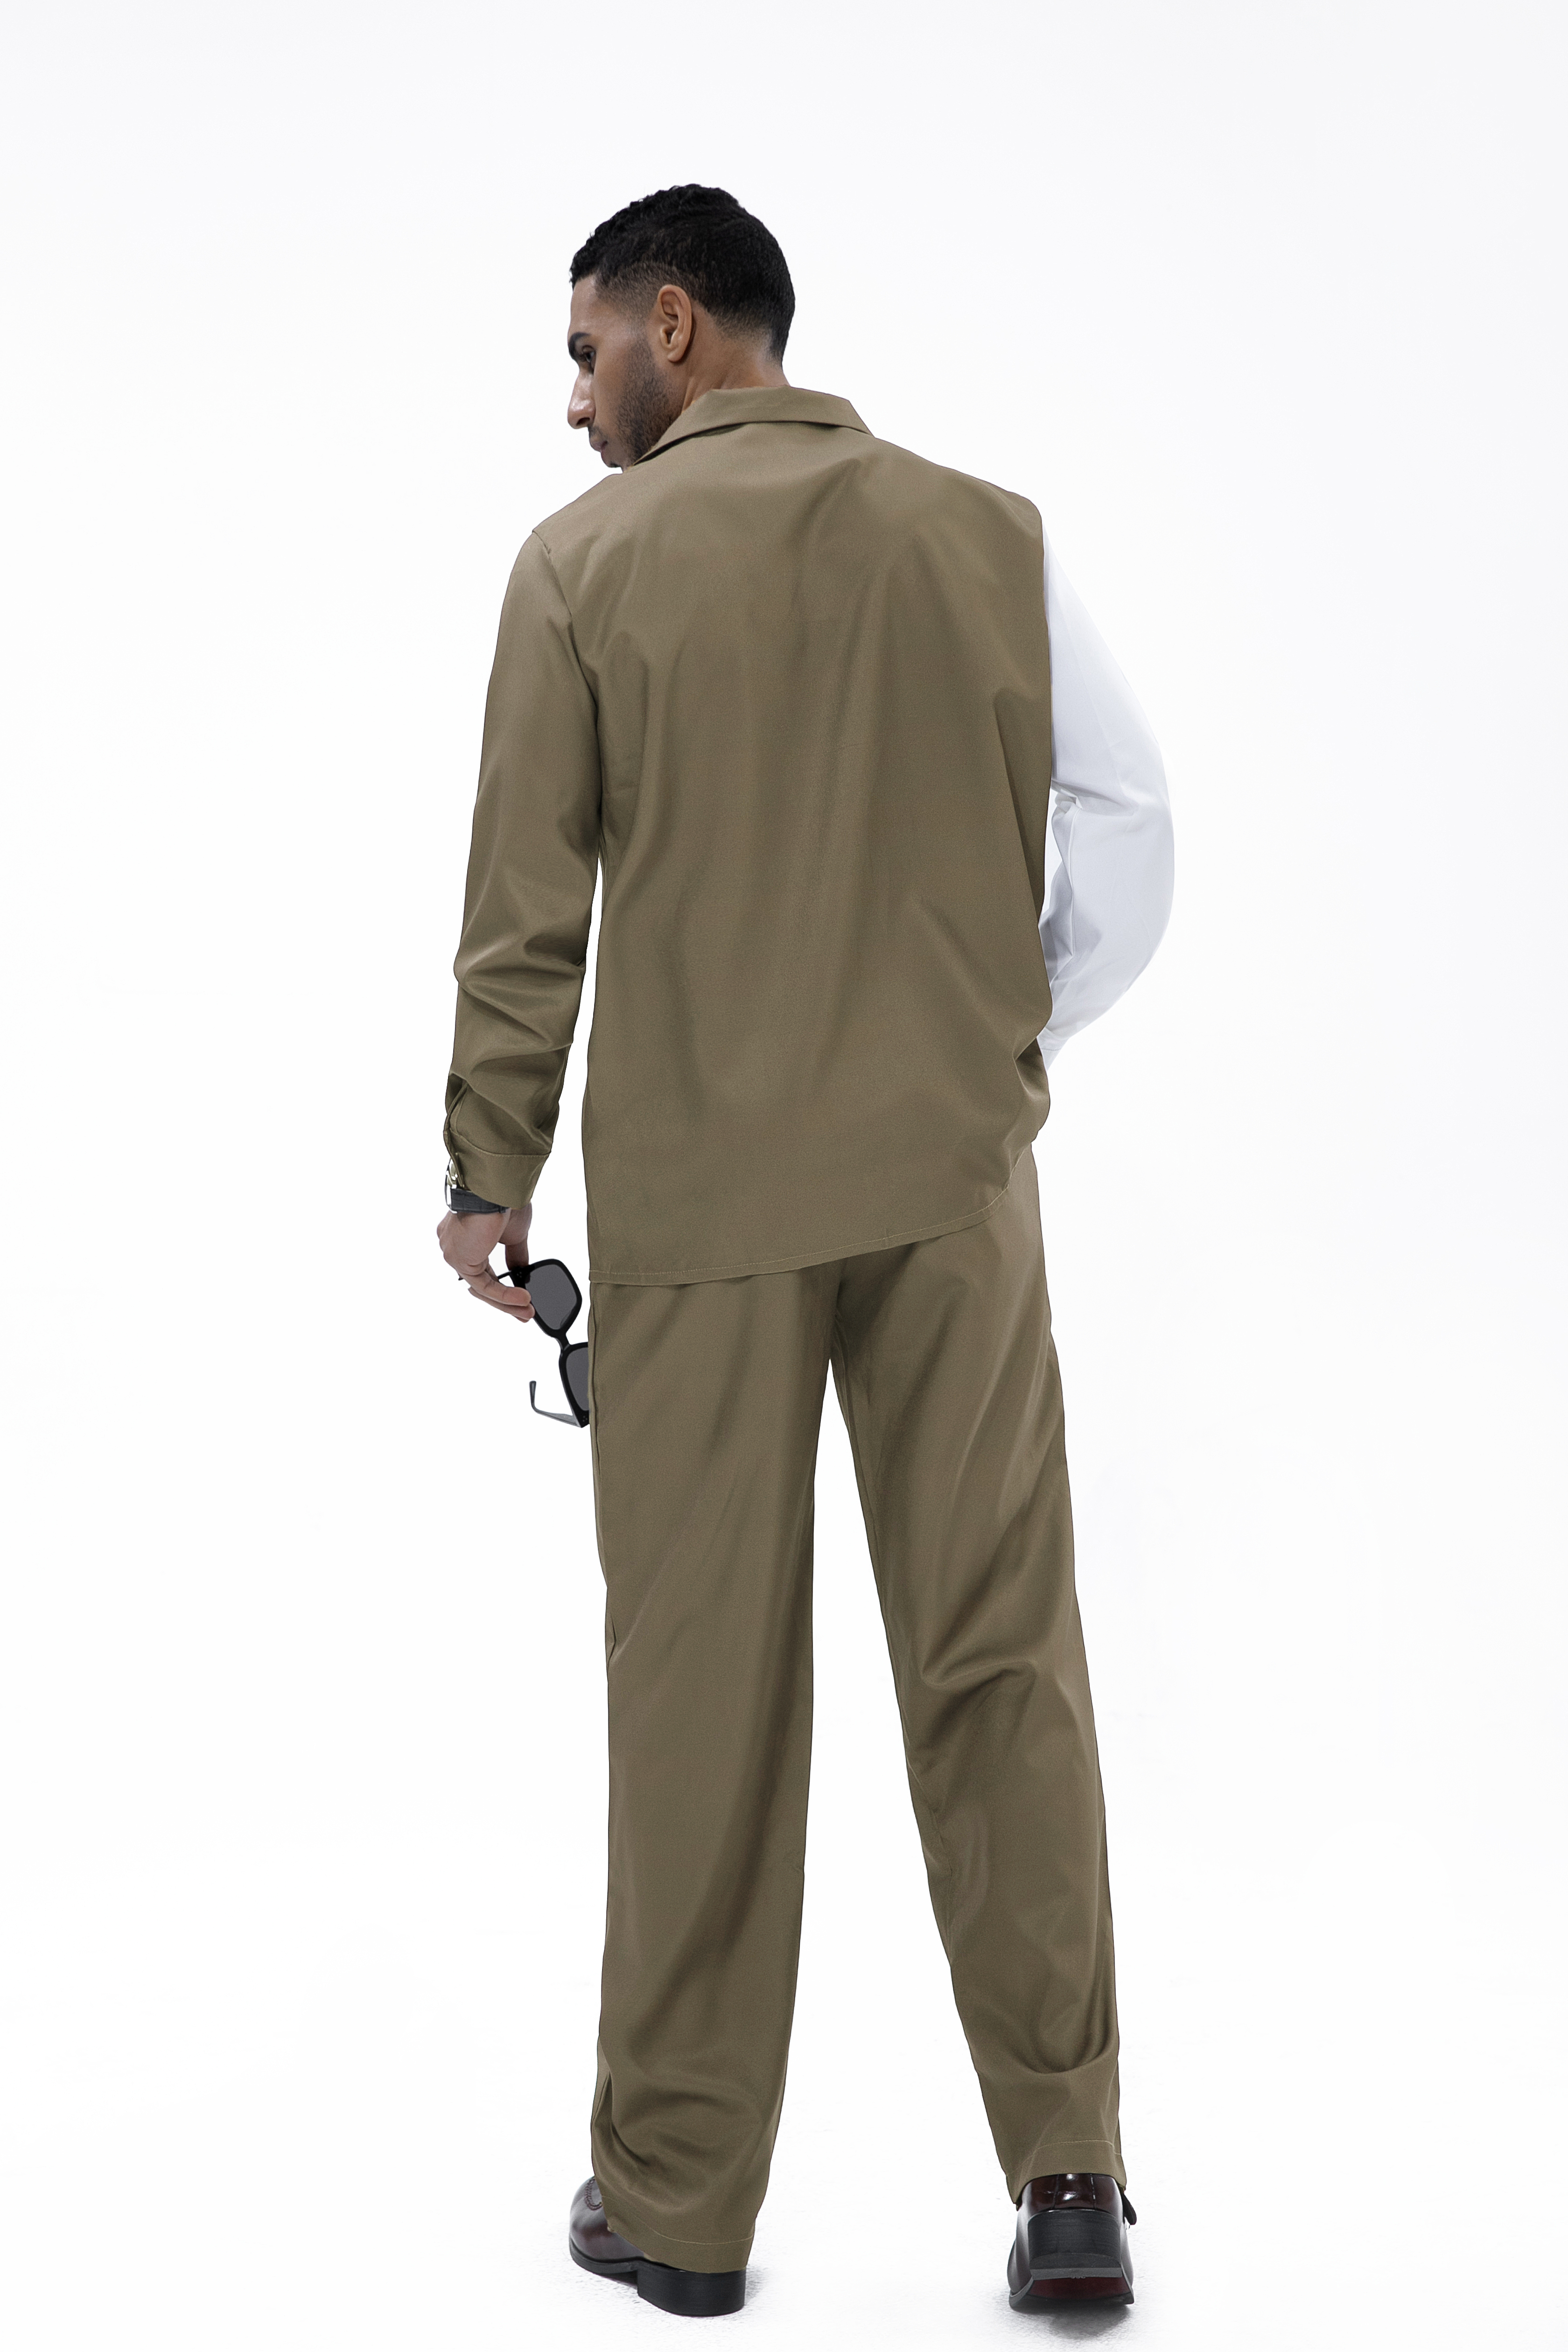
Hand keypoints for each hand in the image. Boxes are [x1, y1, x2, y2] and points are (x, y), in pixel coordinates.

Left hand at [436, 1200, 534, 1318]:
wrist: (500, 1190)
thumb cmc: (505, 1201)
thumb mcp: (514, 1235)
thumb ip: (514, 1256)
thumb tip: (521, 1272)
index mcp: (463, 1236)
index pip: (481, 1270)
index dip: (502, 1287)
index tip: (520, 1298)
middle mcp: (454, 1245)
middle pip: (480, 1283)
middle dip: (505, 1300)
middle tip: (524, 1312)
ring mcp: (453, 1253)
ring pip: (481, 1287)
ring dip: (507, 1302)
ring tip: (527, 1310)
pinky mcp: (459, 1260)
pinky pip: (484, 1286)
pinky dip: (505, 1295)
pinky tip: (523, 1299)